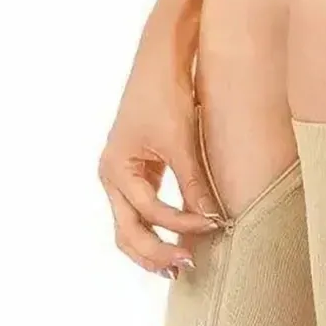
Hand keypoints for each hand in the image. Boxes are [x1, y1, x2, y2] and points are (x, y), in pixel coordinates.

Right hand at [98, 37, 223, 277]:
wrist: (161, 57)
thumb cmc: (165, 91)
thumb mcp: (182, 140)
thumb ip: (194, 183)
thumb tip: (214, 220)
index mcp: (115, 168)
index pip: (150, 211)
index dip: (181, 223)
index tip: (214, 225)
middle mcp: (111, 178)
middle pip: (127, 234)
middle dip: (156, 253)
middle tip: (186, 268)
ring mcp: (119, 179)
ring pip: (129, 230)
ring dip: (151, 250)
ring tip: (178, 267)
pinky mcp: (134, 176)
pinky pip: (139, 215)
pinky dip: (156, 231)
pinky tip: (176, 243)